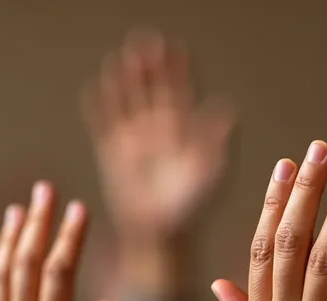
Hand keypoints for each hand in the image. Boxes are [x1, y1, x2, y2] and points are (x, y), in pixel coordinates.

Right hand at [82, 28, 233, 236]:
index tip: (176, 46)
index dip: (179, 70)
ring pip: (128, 100)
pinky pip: (104, 123)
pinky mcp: (113, 152)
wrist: (162, 234)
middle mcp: (160, 129)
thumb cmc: (193, 206)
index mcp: (186, 132)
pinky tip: (96, 86)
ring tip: (122, 57)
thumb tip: (229, 111)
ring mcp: (135, 139)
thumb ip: (217, 142)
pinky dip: (100, 106)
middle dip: (150, 66)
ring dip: (125, 79)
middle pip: (154, 89)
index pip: (182, 92)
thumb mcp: (211, 173)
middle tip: (145, 39)